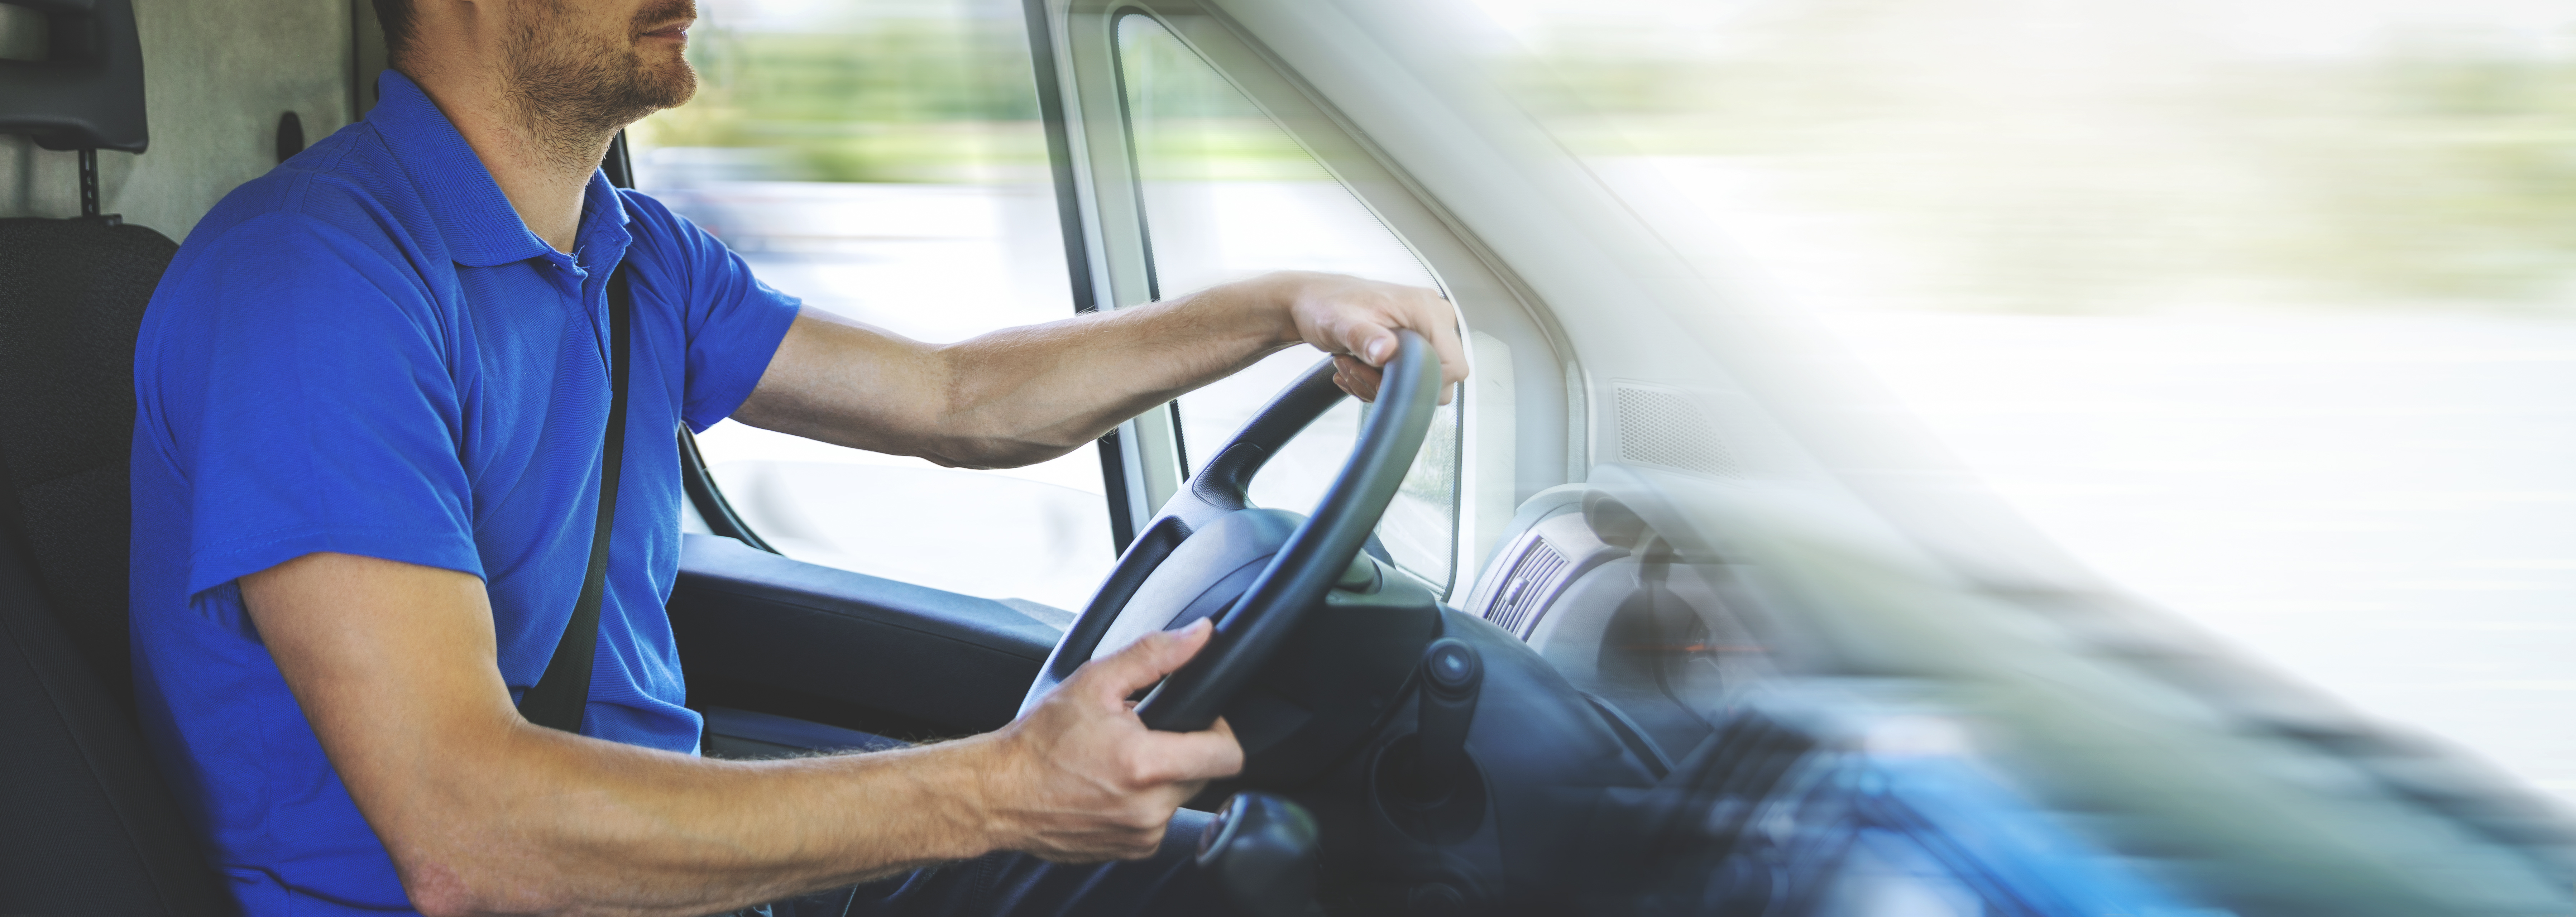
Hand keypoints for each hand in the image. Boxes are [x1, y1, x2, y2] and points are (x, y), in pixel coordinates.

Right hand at [980, 619, 1243, 861]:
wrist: (997, 794)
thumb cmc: (1037, 742)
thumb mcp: (1094, 682)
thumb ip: (1154, 655)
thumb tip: (1200, 636)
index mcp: (1145, 766)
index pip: (1227, 755)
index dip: (1220, 729)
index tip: (1198, 718)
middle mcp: (1149, 809)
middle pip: (1204, 774)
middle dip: (1183, 749)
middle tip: (1145, 733)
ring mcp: (1140, 836)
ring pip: (1180, 797)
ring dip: (1162, 777)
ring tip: (1122, 760)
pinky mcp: (1130, 850)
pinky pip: (1158, 820)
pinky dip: (1143, 801)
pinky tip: (1112, 785)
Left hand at [1265, 271, 1469, 403]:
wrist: (1315, 302)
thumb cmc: (1326, 305)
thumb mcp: (1340, 322)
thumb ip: (1364, 337)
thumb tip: (1386, 350)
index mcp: (1427, 310)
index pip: (1454, 366)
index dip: (1422, 384)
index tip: (1384, 378)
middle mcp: (1435, 320)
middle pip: (1439, 380)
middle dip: (1394, 386)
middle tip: (1357, 370)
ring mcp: (1427, 332)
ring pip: (1421, 384)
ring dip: (1381, 385)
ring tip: (1352, 365)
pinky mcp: (1416, 343)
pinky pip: (1409, 379)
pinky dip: (1380, 382)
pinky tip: (1357, 368)